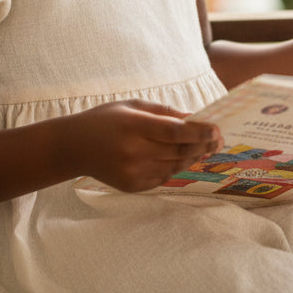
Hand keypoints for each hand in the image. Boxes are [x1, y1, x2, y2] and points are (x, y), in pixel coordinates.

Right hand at [63, 100, 221, 192]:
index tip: (216, 129)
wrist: (74, 147)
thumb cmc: (106, 120)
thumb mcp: (133, 106)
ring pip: (175, 166)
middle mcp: (133, 152)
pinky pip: (163, 177)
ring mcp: (133, 172)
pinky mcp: (132, 186)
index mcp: (133, 126)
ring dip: (193, 157)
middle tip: (219, 139)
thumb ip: (165, 113)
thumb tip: (196, 119)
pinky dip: (176, 167)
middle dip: (203, 145)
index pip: (174, 132)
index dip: (199, 132)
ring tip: (206, 148)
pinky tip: (184, 158)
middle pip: (179, 151)